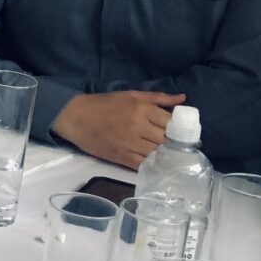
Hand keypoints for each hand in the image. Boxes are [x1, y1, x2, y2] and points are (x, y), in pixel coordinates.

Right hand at [52, 90, 184, 168]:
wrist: (75, 117)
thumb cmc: (104, 104)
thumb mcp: (131, 95)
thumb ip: (158, 97)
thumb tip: (183, 99)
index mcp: (142, 109)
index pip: (171, 122)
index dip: (180, 129)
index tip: (184, 133)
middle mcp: (138, 126)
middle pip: (166, 140)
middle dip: (174, 144)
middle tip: (180, 146)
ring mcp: (130, 143)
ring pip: (157, 154)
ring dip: (165, 156)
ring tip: (171, 156)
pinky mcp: (121, 157)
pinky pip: (143, 164)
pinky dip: (153, 166)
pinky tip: (158, 165)